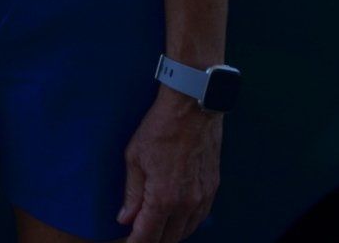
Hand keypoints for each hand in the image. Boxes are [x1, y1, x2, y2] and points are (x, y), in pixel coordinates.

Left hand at [118, 90, 221, 242]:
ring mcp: (203, 197)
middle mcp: (186, 203)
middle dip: (151, 241)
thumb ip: (132, 193)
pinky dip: (186, 223)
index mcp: (163, 197)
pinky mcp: (213, 188)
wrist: (193, 109)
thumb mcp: (134, 158)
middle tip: (137, 236)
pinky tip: (175, 218)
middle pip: (169, 239)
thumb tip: (125, 218)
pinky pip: (200, 217)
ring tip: (154, 230)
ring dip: (170, 235)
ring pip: (186, 231)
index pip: (147, 235)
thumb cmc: (159, 129)